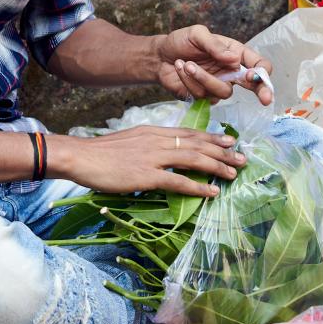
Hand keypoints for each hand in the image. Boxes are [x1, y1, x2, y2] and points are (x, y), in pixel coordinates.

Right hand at [58, 125, 245, 195]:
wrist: (80, 156)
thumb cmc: (100, 153)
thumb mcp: (129, 142)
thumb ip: (148, 146)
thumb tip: (163, 156)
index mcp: (152, 131)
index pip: (188, 132)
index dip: (211, 137)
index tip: (229, 141)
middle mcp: (156, 140)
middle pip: (196, 143)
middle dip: (222, 151)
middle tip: (242, 157)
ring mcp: (152, 156)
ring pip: (193, 158)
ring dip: (217, 166)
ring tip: (234, 173)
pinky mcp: (147, 174)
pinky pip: (179, 180)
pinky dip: (198, 186)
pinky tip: (212, 191)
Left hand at [154, 24, 272, 105]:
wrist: (159, 56)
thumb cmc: (180, 42)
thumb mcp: (197, 34)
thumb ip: (215, 45)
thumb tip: (235, 59)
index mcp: (234, 54)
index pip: (258, 64)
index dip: (261, 71)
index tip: (252, 74)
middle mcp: (230, 72)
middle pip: (254, 86)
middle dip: (262, 92)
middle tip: (265, 99)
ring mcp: (218, 86)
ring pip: (223, 91)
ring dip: (204, 78)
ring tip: (187, 64)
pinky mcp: (203, 97)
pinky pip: (203, 96)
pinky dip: (190, 81)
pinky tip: (180, 68)